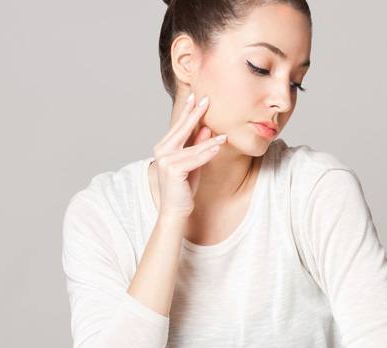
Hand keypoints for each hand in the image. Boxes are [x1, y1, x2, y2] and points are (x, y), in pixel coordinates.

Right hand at [151, 93, 227, 219]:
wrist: (175, 210)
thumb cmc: (184, 187)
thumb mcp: (193, 163)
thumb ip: (197, 146)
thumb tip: (207, 128)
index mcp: (164, 147)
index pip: (179, 126)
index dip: (188, 112)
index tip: (197, 97)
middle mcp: (161, 151)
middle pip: (182, 129)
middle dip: (195, 114)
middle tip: (206, 100)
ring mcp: (165, 160)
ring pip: (192, 146)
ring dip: (209, 140)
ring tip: (224, 134)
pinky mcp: (172, 170)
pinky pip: (194, 159)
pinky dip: (207, 153)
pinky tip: (217, 147)